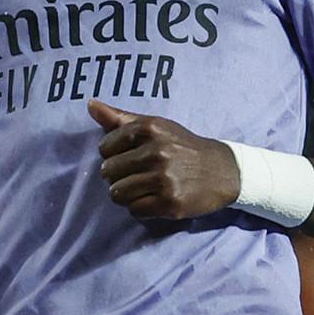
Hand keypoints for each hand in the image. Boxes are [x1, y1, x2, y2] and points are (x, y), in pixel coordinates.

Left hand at [87, 100, 239, 219]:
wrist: (223, 171)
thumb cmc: (182, 146)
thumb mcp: (155, 126)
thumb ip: (120, 118)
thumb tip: (90, 105)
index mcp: (150, 129)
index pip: (105, 147)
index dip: (112, 155)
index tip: (128, 157)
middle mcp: (156, 152)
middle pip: (108, 172)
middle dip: (117, 176)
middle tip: (135, 175)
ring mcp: (163, 179)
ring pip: (117, 193)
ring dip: (126, 194)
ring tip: (142, 188)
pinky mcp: (170, 203)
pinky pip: (134, 210)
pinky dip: (140, 207)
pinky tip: (153, 198)